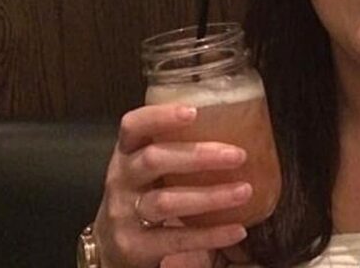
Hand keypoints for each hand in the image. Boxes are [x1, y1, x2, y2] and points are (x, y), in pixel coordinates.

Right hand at [92, 104, 250, 267]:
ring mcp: (125, 214)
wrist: (115, 245)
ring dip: (210, 196)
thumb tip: (242, 124)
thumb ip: (179, 145)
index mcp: (128, 152)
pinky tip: (237, 229)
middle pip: (153, 160)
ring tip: (244, 191)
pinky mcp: (135, 247)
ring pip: (166, 201)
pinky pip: (176, 239)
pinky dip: (210, 234)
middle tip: (238, 155)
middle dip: (198, 156)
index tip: (193, 112)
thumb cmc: (145, 192)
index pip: (133, 126)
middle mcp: (122, 179)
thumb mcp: (151, 166)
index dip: (160, 116)